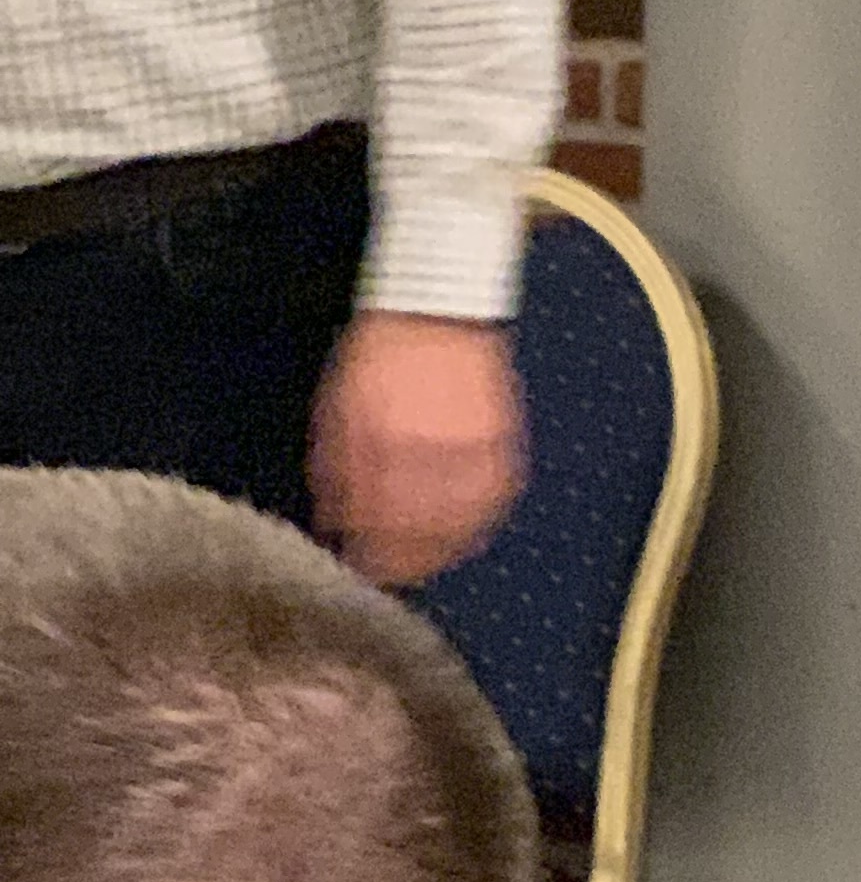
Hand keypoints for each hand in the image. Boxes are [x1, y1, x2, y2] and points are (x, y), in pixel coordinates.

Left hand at [312, 314, 526, 587]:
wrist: (435, 309)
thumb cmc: (379, 360)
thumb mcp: (339, 413)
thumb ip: (337, 472)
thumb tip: (338, 526)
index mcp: (381, 441)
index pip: (376, 520)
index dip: (370, 553)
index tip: (363, 568)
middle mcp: (429, 446)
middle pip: (421, 529)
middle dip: (406, 559)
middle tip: (395, 572)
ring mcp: (472, 442)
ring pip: (463, 518)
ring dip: (445, 547)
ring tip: (432, 559)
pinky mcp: (503, 436)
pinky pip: (496, 494)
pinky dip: (481, 518)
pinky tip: (467, 527)